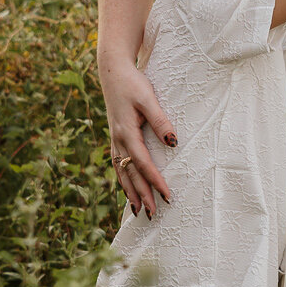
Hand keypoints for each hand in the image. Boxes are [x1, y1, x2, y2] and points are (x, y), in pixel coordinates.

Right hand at [99, 52, 175, 217]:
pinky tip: (127, 190)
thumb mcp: (148, 98)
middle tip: (152, 214)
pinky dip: (122, 180)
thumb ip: (160, 120)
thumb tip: (173, 142)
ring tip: (137, 211)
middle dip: (141, 195)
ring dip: (130, 192)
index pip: (143, 164)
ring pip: (121, 172)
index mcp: (126, 133)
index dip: (155, 182)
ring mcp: (114, 140)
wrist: (113, 71)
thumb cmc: (133, 83)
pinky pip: (117, 165)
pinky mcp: (115, 137)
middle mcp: (118, 140)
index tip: (167, 196)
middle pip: (130, 174)